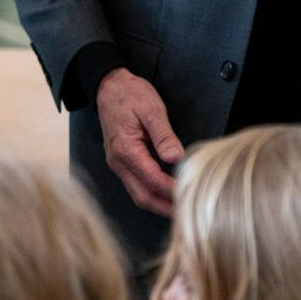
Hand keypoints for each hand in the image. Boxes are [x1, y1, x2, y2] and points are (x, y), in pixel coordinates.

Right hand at [95, 68, 183, 215]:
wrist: (108, 86)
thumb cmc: (129, 94)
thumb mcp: (151, 109)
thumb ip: (164, 136)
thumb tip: (176, 158)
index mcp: (125, 149)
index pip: (153, 180)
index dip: (173, 190)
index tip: (192, 193)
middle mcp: (118, 162)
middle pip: (143, 196)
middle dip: (165, 207)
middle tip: (188, 213)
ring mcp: (118, 164)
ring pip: (138, 194)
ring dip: (159, 203)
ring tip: (180, 207)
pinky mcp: (121, 162)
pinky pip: (137, 184)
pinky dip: (153, 193)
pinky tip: (167, 193)